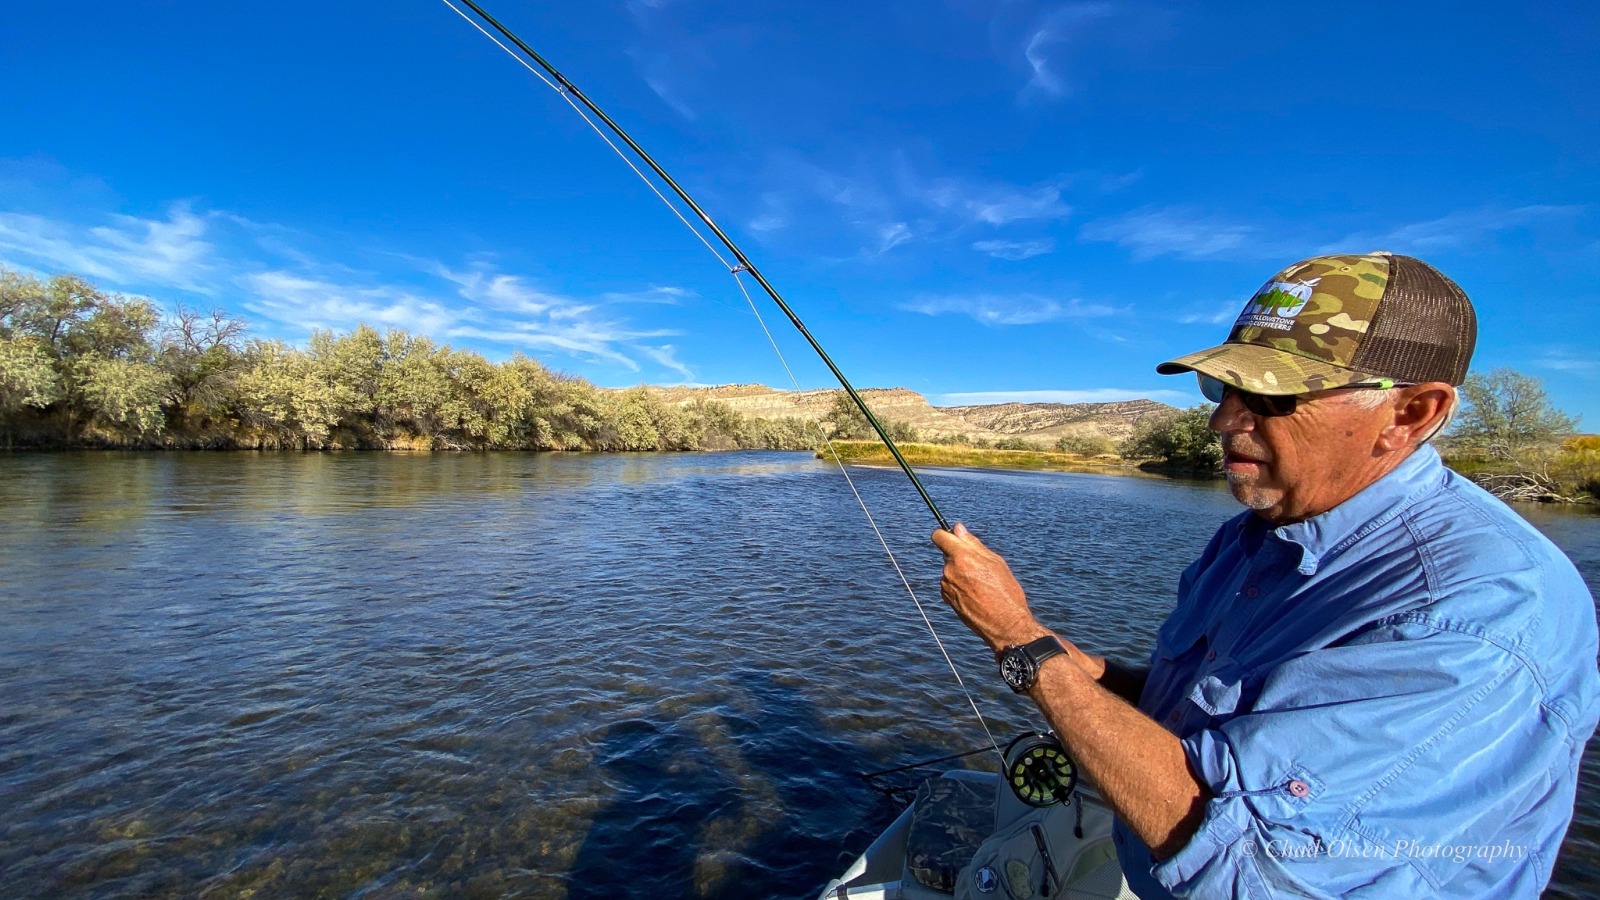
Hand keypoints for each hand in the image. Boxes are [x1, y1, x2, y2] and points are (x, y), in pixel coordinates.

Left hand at [931, 522, 1050, 651]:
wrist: (1005, 624)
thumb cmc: (1006, 592)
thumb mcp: (995, 562)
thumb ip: (973, 544)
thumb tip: (958, 528)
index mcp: (962, 558)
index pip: (938, 536)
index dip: (945, 534)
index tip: (953, 537)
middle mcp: (949, 571)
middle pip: (948, 555)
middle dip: (961, 557)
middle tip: (981, 568)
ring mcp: (946, 587)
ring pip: (950, 571)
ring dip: (961, 573)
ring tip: (982, 585)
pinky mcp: (947, 599)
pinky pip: (950, 585)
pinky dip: (960, 586)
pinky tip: (976, 595)